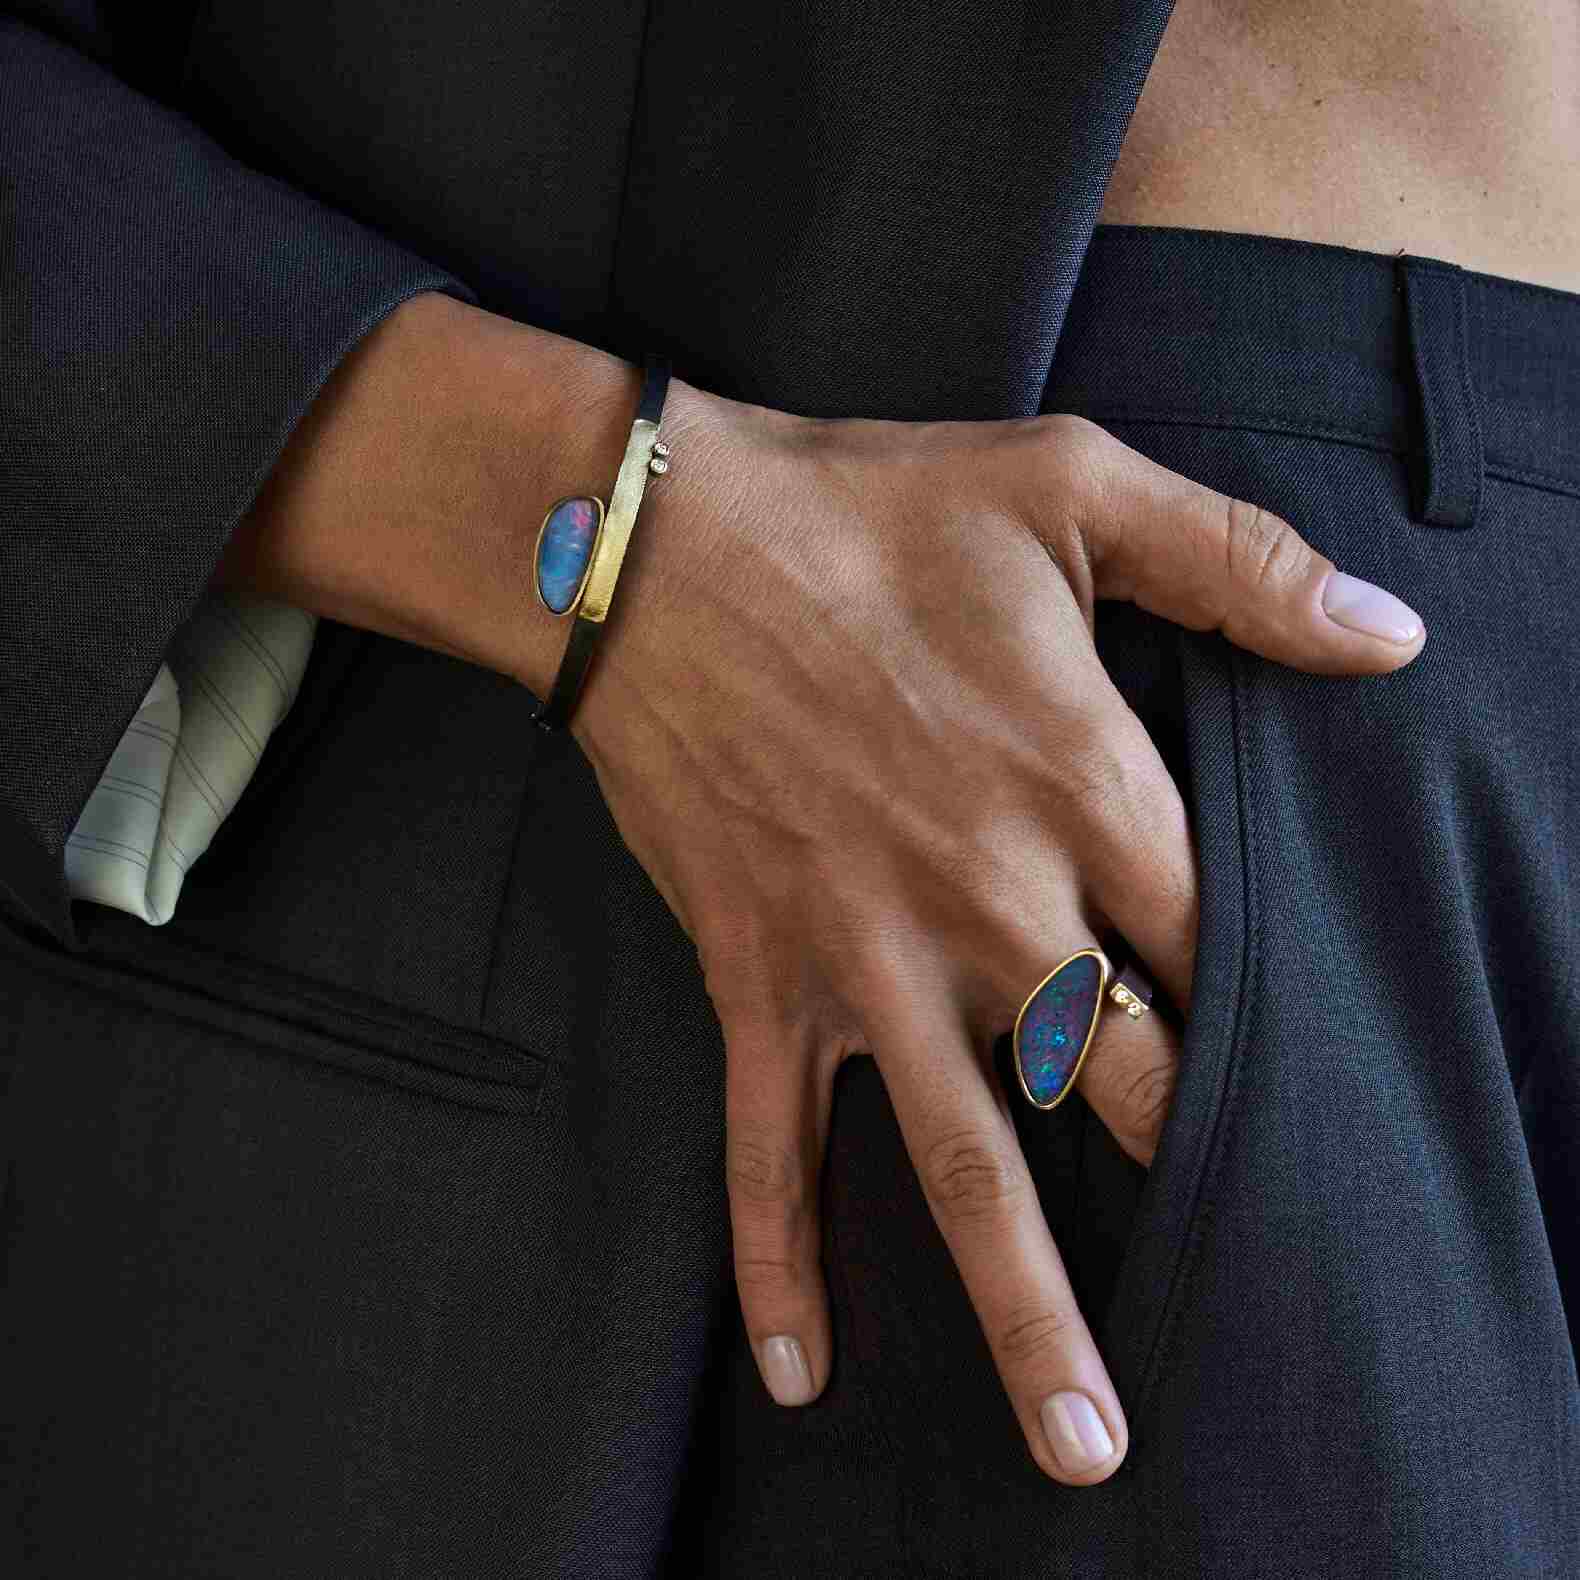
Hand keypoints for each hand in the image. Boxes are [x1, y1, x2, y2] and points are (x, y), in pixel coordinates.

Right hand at [568, 378, 1424, 1483]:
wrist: (648, 544)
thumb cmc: (865, 506)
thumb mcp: (1070, 486)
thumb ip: (1240, 563)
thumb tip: (1390, 634)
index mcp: (1083, 786)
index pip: (1222, 945)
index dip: (1278, 1012)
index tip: (1311, 1075)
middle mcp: (988, 901)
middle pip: (1130, 1086)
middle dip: (1205, 1186)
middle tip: (1267, 1300)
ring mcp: (865, 956)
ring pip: (965, 1164)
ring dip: (1028, 1306)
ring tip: (1083, 1443)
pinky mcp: (758, 975)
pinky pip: (768, 1144)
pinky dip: (780, 1258)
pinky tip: (800, 1369)